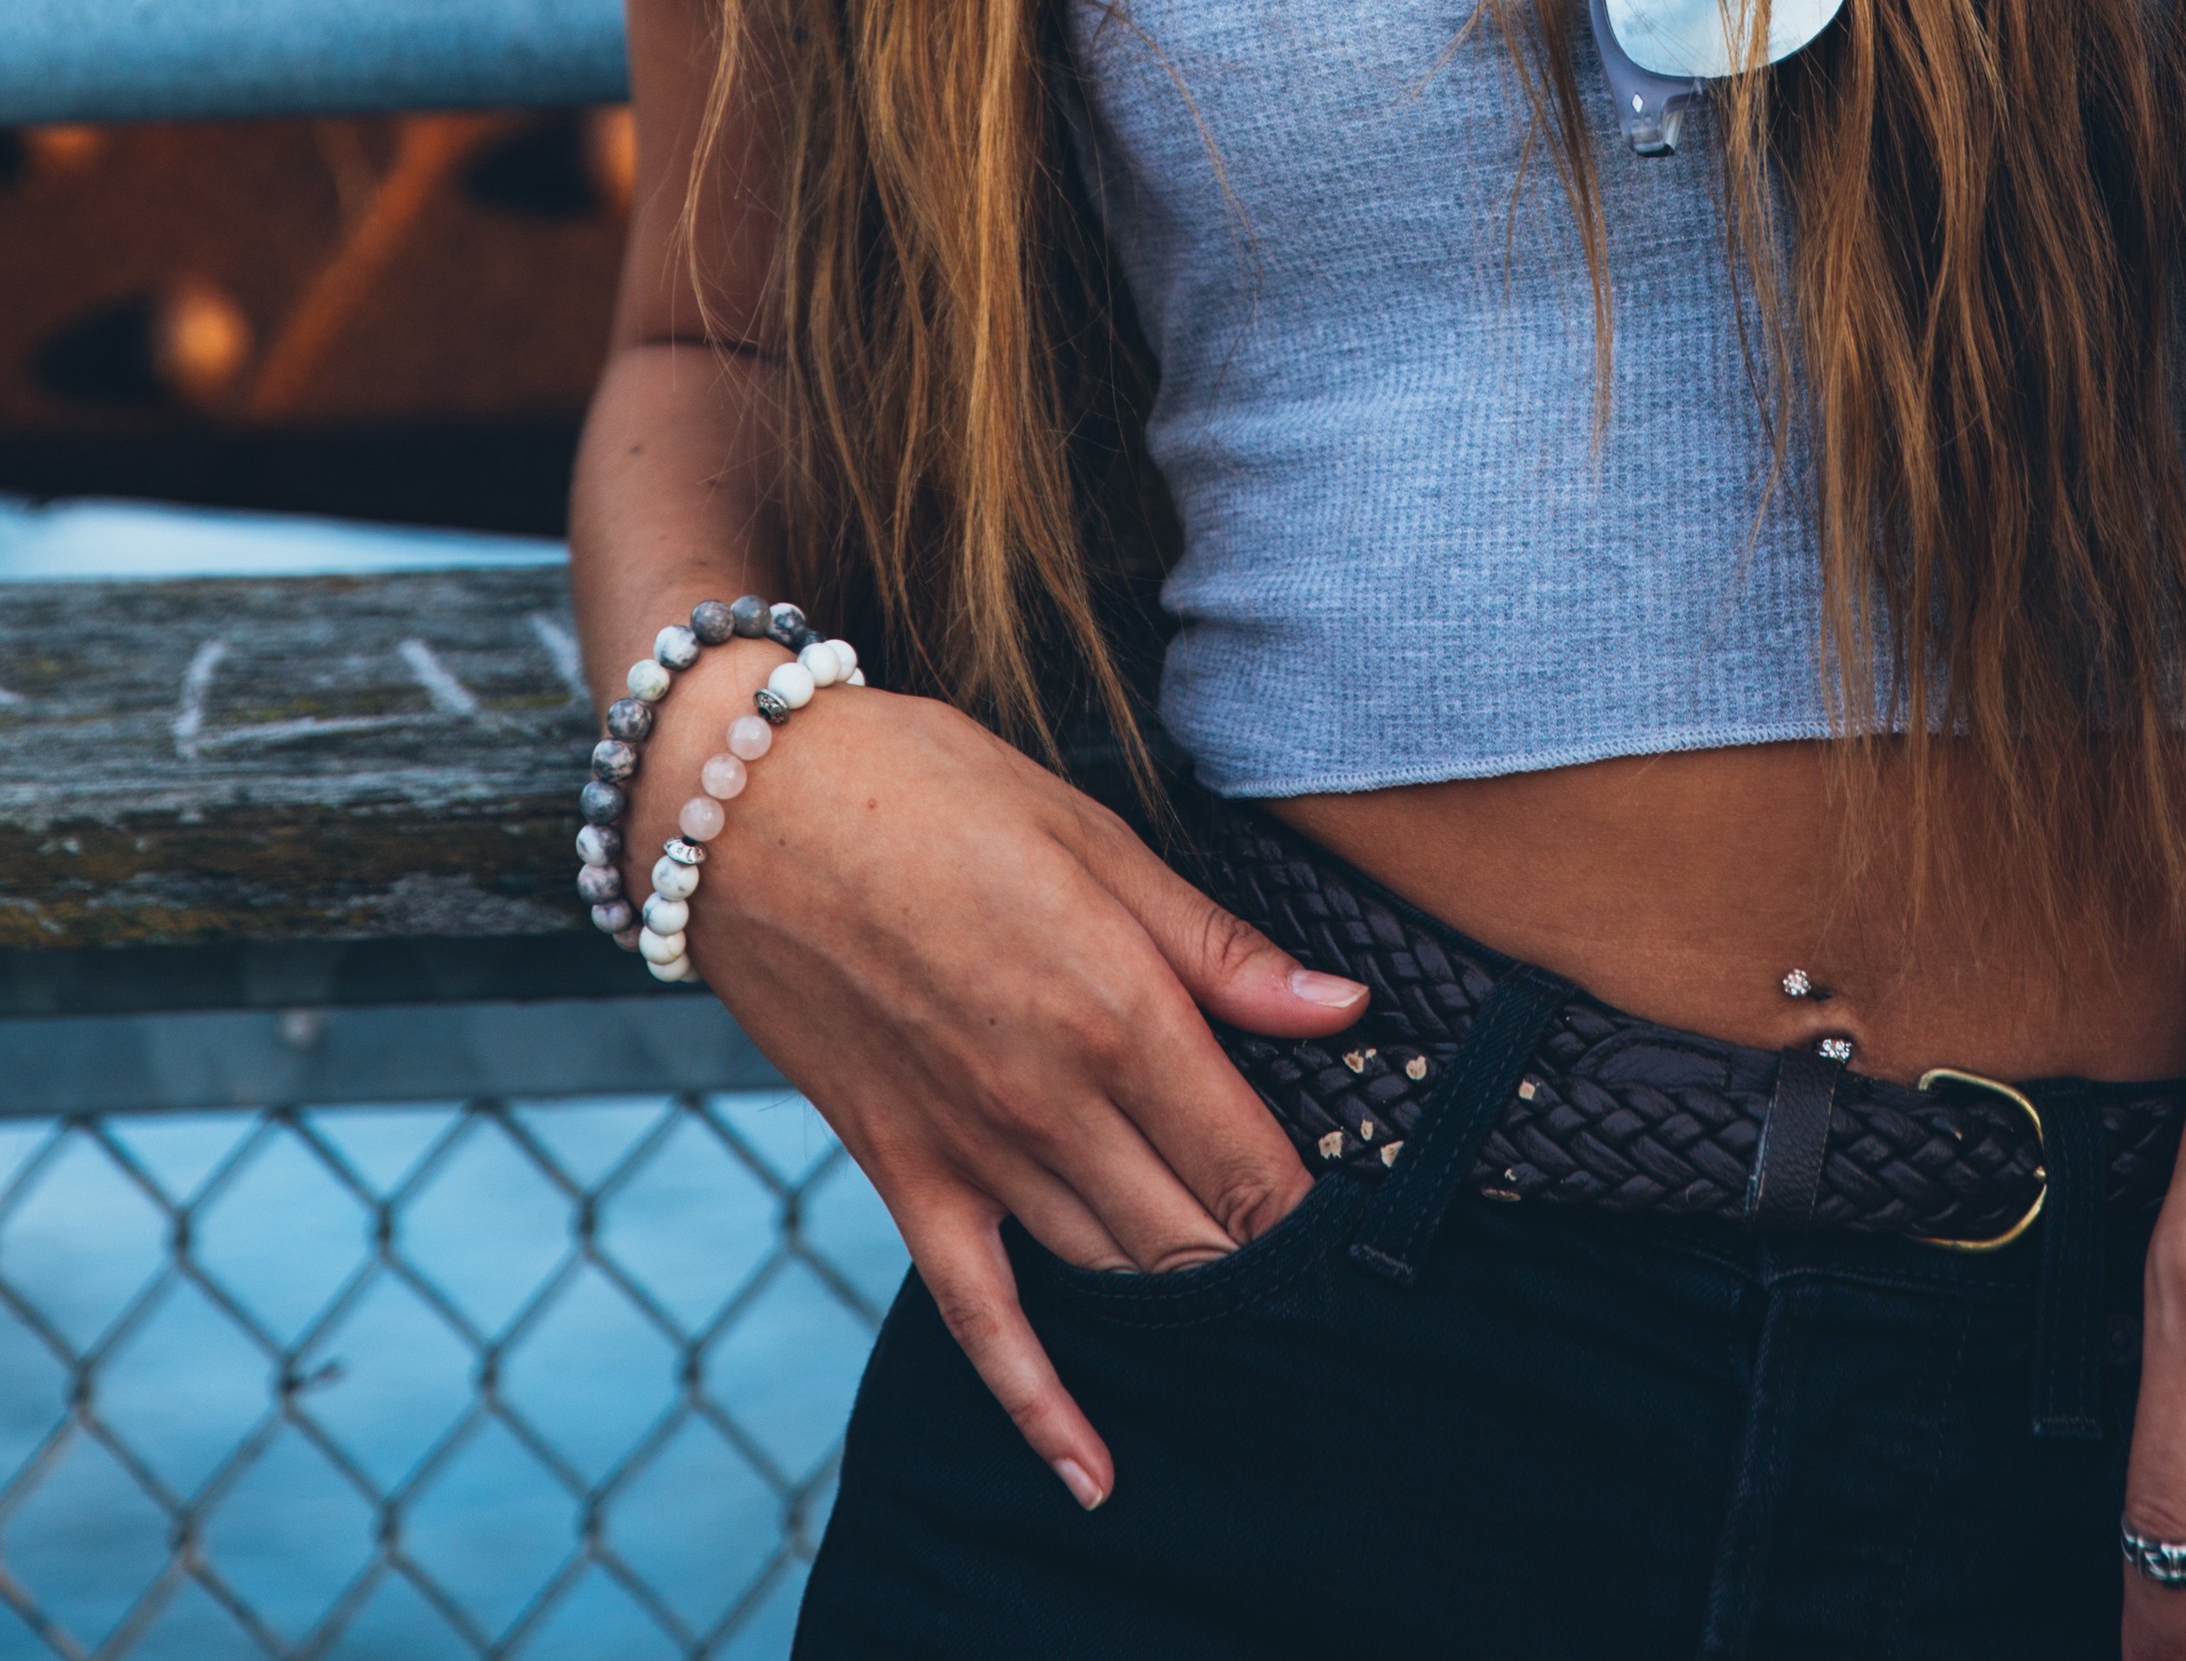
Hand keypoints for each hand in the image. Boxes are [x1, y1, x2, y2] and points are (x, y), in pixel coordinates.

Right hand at [623, 677, 1366, 1508]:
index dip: (1310, 1194)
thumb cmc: (932, 794)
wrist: (754, 811)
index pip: (1253, 1162)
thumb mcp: (1098, 839)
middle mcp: (1057, 1102)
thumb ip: (1220, 950)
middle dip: (1258, 1247)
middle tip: (1306, 1247)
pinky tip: (1092, 1471)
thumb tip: (1342, 1007)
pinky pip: (983, 1319)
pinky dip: (1040, 1405)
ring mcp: (977, 1152)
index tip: (1352, 1196)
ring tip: (1233, 1289)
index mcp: (1121, 1011)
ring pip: (1115, 1268)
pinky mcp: (907, 1175)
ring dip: (1180, 1285)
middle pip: (1196, 1232)